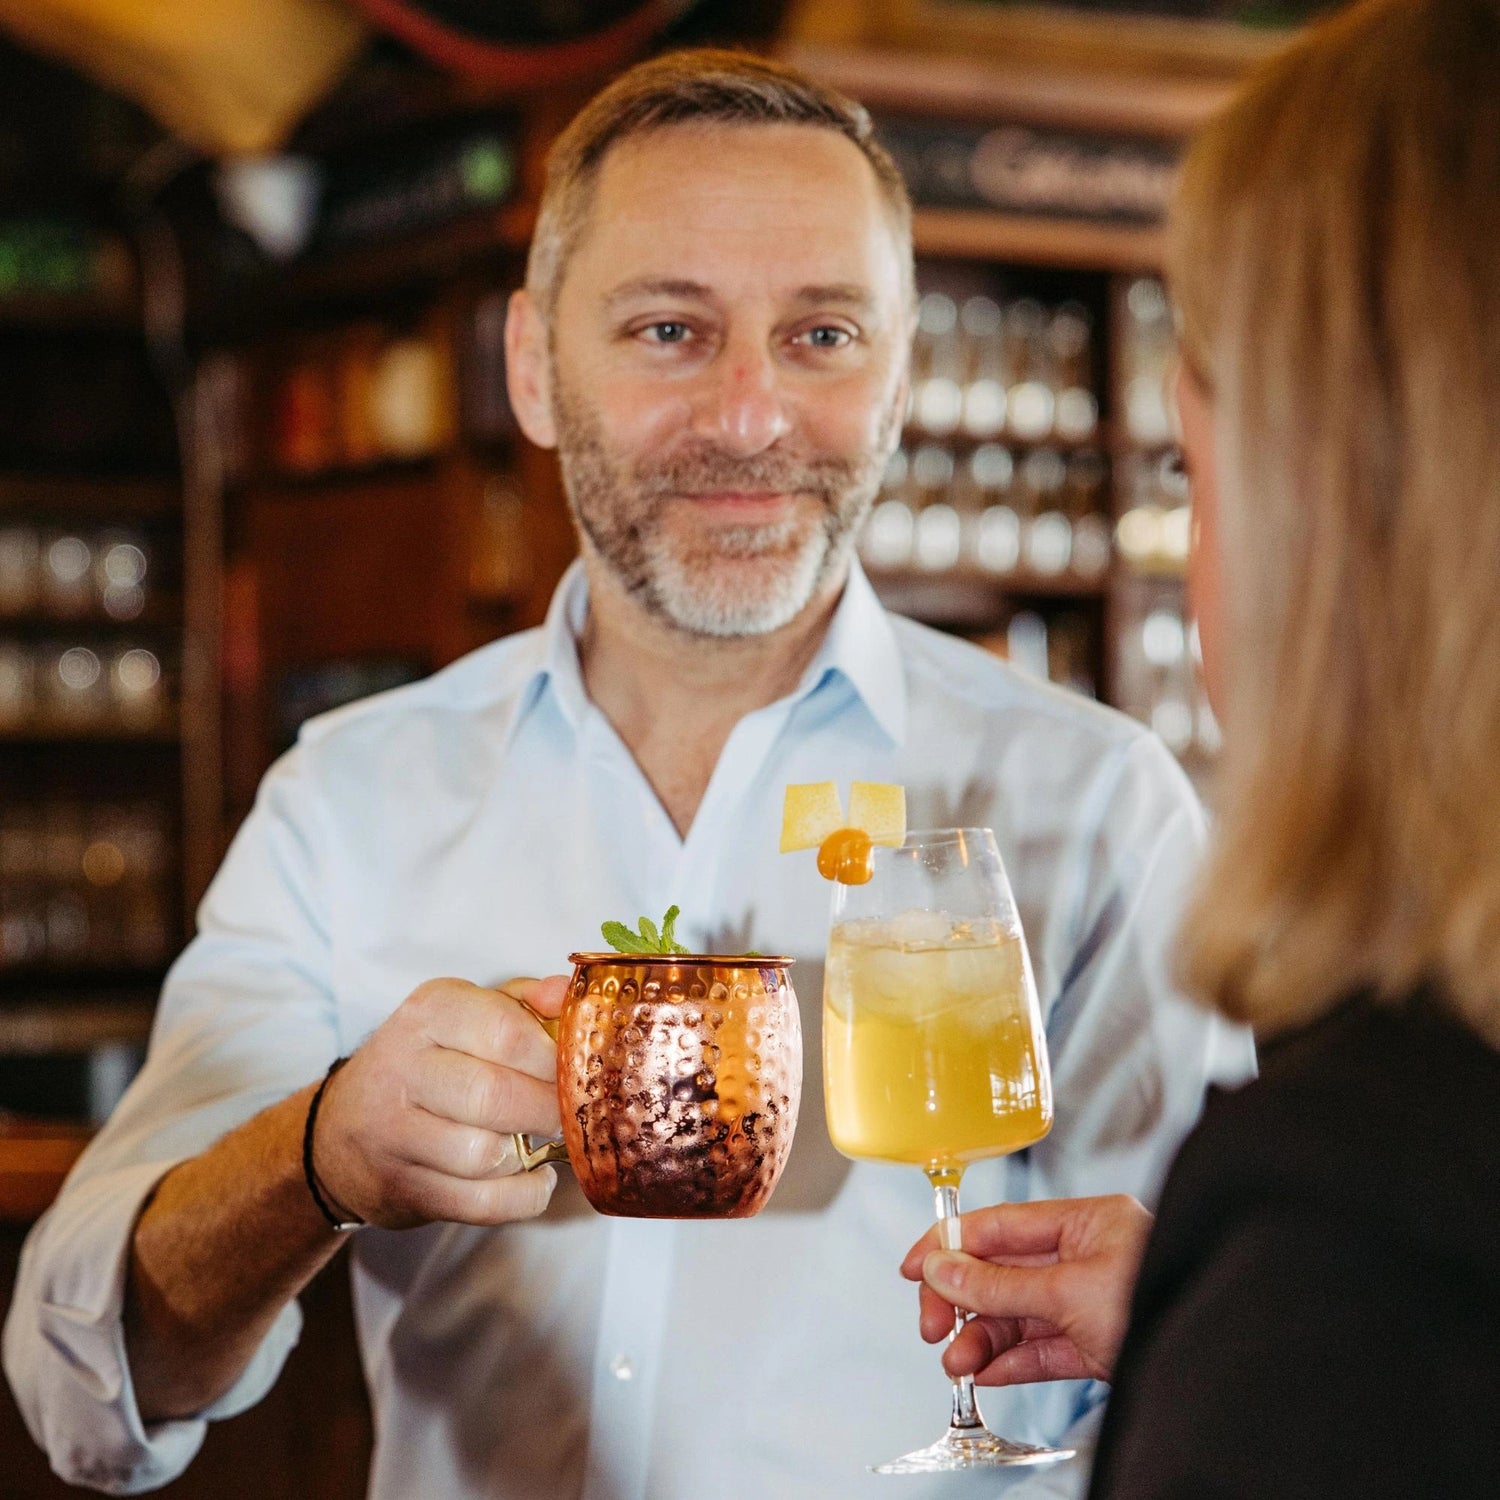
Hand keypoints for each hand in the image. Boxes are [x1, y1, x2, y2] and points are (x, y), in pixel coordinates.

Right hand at [311, 975, 567, 1229]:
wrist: (342, 1128)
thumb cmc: (431, 1062)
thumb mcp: (468, 1014)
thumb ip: (523, 1002)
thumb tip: (567, 995)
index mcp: (429, 1012)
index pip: (504, 1030)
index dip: (553, 1056)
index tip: (576, 1070)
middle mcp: (403, 1066)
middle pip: (493, 1095)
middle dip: (548, 1110)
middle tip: (571, 1112)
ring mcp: (394, 1132)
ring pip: (484, 1155)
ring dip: (528, 1154)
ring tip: (540, 1141)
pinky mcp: (401, 1188)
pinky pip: (479, 1203)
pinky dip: (522, 1197)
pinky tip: (535, 1178)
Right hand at [900, 1194, 1152, 1385]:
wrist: (1221, 1359)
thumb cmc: (1165, 1298)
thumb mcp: (1070, 1290)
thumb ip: (1002, 1282)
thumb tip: (945, 1267)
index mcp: (1086, 1221)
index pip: (1001, 1224)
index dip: (951, 1243)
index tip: (915, 1267)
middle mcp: (1086, 1257)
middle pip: (1003, 1271)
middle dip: (963, 1299)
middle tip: (934, 1325)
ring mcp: (1091, 1302)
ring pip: (1018, 1315)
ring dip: (981, 1338)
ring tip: (957, 1362)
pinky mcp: (1097, 1344)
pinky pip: (1041, 1349)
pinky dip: (1010, 1360)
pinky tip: (986, 1372)